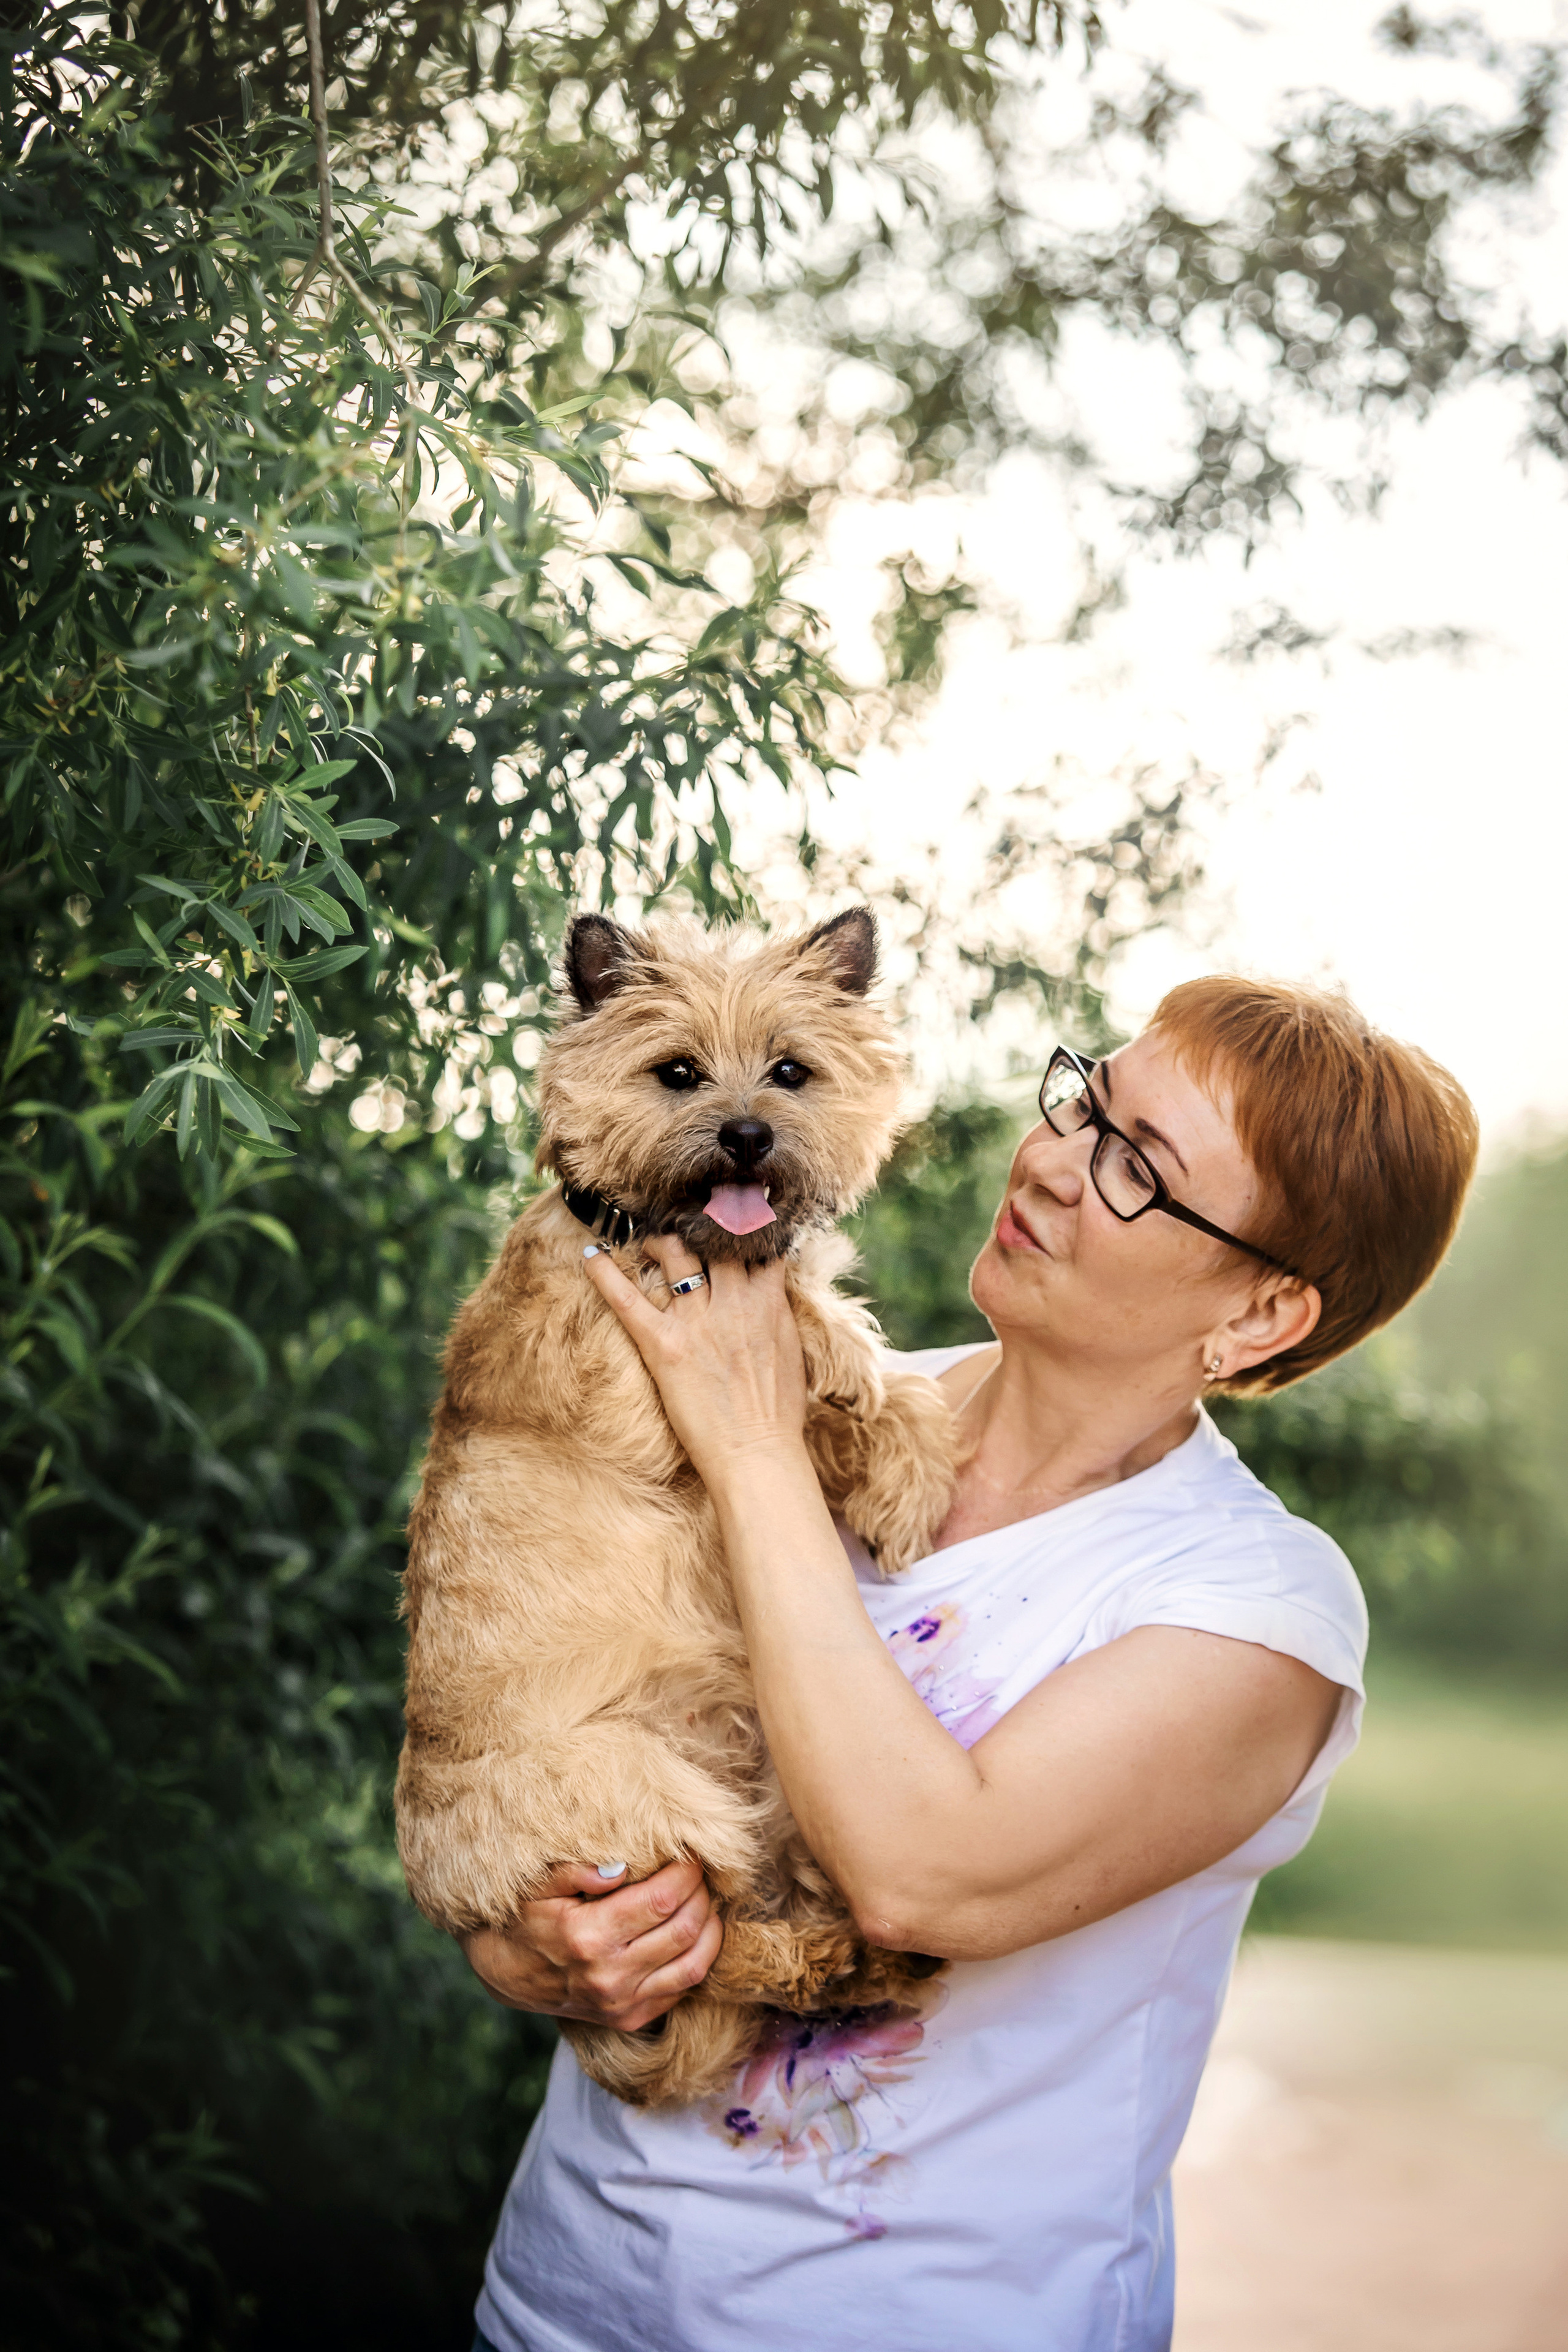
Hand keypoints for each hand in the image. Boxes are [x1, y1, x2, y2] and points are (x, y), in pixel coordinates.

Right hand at [460, 1858, 721, 2029]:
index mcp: (588, 1936)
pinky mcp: (628, 2019)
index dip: (686, 1873)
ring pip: (693, 1964)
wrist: (503, 1973)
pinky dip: (698, 1958)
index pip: (662, 1899)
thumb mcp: (539, 1885)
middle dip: (702, 1893)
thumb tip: (622, 1866)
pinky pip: (681, 1990)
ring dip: (710, 1927)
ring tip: (705, 1900)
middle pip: (684, 1928)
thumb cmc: (523, 1918)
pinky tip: (695, 1933)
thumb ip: (579, 1870)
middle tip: (701, 1873)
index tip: (692, 1853)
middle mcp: (609, 1975)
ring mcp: (621, 2003)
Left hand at [582, 1232, 808, 1494]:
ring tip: (648, 1241)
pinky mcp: (665, 1346)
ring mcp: (698, 1321)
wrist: (757, 1453)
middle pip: (713, 1239)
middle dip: (698, 1226)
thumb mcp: (790, 1352)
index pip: (756, 1244)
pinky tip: (590, 1254)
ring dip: (659, 1240)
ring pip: (675, 1254)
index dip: (742, 1227)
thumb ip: (776, 1316)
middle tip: (684, 1225)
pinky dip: (604, 1274)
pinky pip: (627, 1299)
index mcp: (768, 1302)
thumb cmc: (778, 1414)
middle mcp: (734, 1301)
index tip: (731, 1219)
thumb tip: (770, 1298)